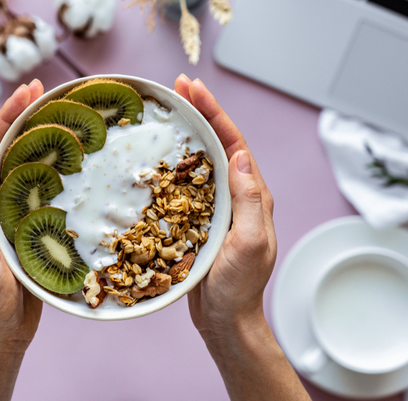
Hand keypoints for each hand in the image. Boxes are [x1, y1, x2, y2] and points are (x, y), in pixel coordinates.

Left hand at [0, 80, 44, 349]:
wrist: (3, 332)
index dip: (5, 118)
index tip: (26, 91)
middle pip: (10, 150)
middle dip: (24, 117)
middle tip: (46, 89)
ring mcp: (18, 214)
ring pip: (31, 168)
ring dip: (44, 139)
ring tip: (63, 114)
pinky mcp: (38, 229)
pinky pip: (48, 193)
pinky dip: (60, 173)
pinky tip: (77, 162)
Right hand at [174, 75, 275, 340]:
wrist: (224, 320)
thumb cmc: (239, 287)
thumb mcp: (250, 243)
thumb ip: (248, 200)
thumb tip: (239, 155)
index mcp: (251, 195)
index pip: (233, 143)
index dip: (214, 113)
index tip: (194, 88)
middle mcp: (235, 194)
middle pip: (216, 143)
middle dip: (200, 112)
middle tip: (177, 87)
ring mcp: (216, 206)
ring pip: (200, 160)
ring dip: (186, 132)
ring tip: (167, 110)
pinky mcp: (198, 218)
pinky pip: (185, 183)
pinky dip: (172, 163)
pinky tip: (155, 156)